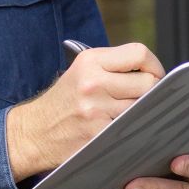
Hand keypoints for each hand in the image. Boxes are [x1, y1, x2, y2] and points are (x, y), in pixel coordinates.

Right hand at [5, 43, 164, 179]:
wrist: (33, 132)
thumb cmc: (64, 101)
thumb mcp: (82, 71)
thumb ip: (114, 67)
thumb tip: (154, 73)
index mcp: (90, 61)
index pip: (139, 53)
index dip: (154, 65)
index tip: (154, 75)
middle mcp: (93, 82)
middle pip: (148, 83)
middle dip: (153, 92)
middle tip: (146, 99)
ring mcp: (96, 110)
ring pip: (143, 108)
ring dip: (143, 113)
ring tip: (133, 115)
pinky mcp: (98, 135)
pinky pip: (131, 130)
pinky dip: (132, 131)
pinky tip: (124, 131)